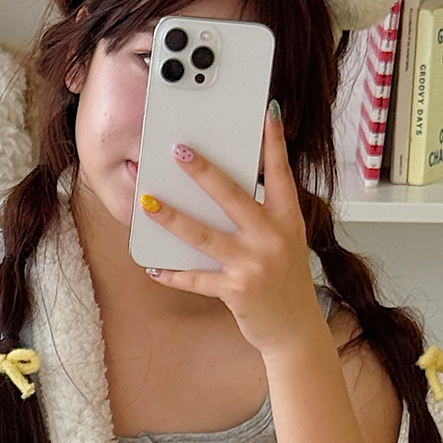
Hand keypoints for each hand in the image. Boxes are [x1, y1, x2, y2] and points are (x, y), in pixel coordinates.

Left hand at [139, 104, 325, 358]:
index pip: (280, 173)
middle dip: (204, 172)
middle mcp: (272, 237)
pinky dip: (173, 274)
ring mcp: (253, 264)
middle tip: (179, 151)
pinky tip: (153, 266)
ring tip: (147, 203)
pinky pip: (196, 279)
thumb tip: (224, 194)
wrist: (295, 329)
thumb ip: (262, 217)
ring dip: (172, 218)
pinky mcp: (237, 290)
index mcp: (287, 219)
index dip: (273, 144)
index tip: (265, 114)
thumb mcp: (285, 242)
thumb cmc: (284, 283)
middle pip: (232, 196)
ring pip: (205, 235)